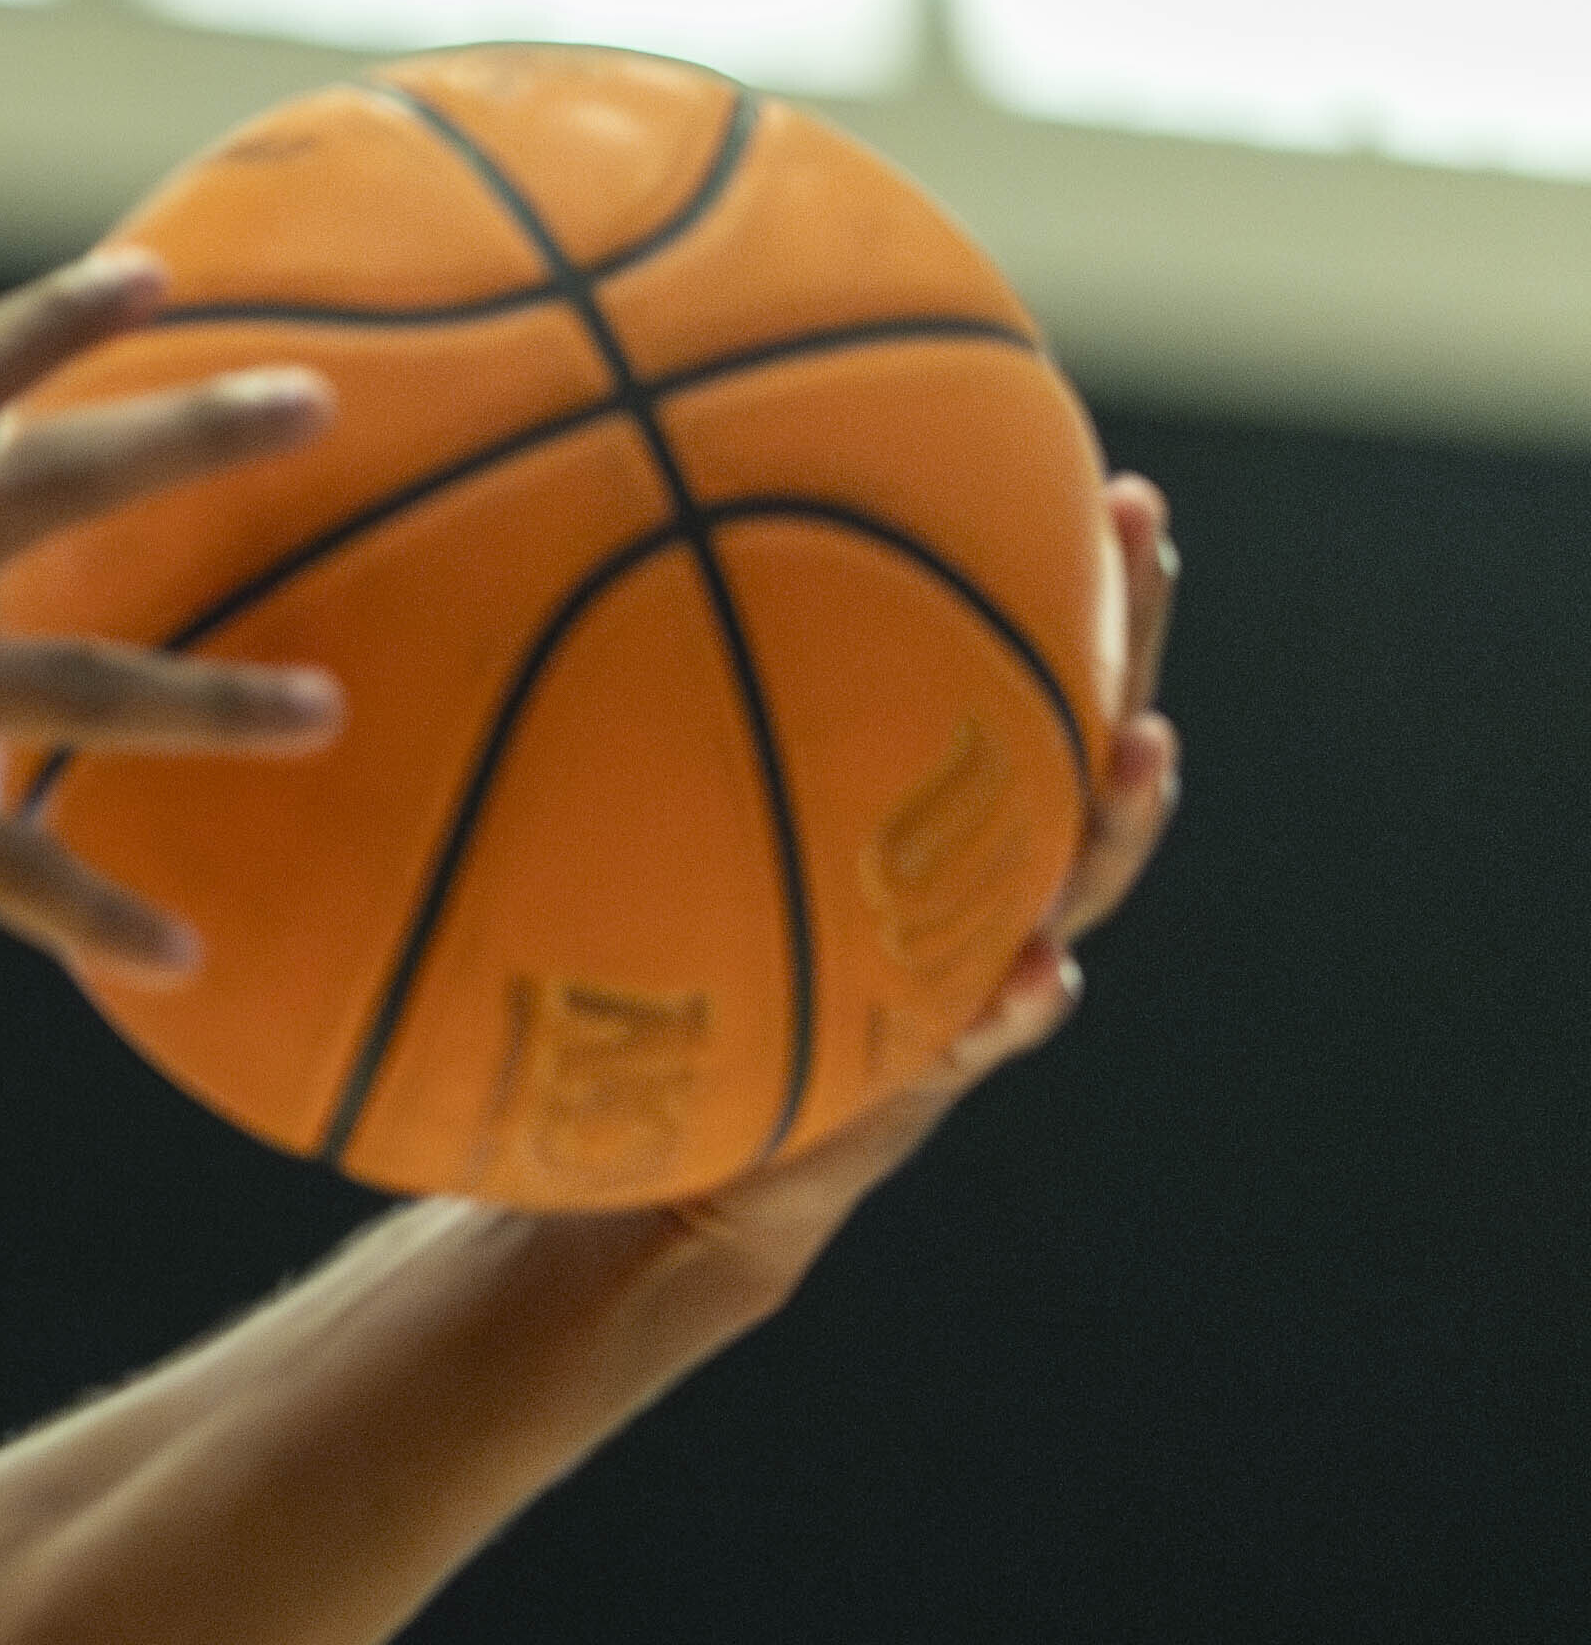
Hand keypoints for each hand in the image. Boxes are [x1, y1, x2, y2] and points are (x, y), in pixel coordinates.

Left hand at [657, 473, 1185, 1285]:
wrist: (664, 1177)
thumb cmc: (644, 1000)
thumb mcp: (618, 877)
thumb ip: (597, 774)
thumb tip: (495, 619)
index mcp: (911, 820)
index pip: (1003, 673)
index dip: (1055, 578)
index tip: (1087, 467)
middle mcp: (962, 884)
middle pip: (1071, 736)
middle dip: (1120, 631)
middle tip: (1143, 529)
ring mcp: (963, 979)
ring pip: (1073, 882)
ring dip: (1119, 818)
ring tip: (1148, 749)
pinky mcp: (921, 1081)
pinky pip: (983, 1036)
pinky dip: (1014, 1008)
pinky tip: (1037, 976)